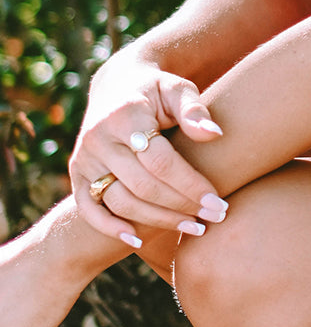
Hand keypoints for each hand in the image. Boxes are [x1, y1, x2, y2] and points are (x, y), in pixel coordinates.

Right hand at [69, 60, 229, 246]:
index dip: (191, 185)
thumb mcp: (176, 89)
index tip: (219, 201)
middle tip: (215, 217)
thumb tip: (214, 134)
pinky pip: (89, 209)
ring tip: (194, 227)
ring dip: (158, 221)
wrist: (116, 86)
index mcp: (125, 115)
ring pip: (121, 202)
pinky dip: (110, 227)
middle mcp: (98, 138)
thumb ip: (194, 110)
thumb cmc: (156, 90)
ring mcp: (84, 159)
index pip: (160, 161)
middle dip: (182, 206)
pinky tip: (138, 240)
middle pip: (143, 186)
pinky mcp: (77, 175)